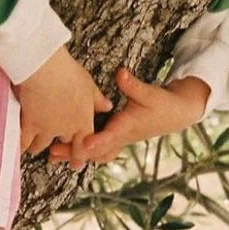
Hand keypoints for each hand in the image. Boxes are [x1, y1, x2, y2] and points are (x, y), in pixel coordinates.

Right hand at [18, 47, 111, 155]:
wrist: (46, 70)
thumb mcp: (89, 85)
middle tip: (53, 151)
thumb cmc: (69, 73)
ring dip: (36, 146)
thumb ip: (98, 100)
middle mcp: (66, 129)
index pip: (84, 145)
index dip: (79, 156)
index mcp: (83, 121)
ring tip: (32, 146)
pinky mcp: (30, 125)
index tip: (77, 165)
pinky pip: (23, 142)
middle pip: (63, 145)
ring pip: (40, 146)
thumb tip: (107, 106)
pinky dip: (20, 143)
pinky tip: (16, 144)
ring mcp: (47, 129)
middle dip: (59, 147)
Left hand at [48, 69, 209, 166]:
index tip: (81, 143)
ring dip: (76, 154)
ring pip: (95, 152)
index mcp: (128, 126)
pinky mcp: (118, 137)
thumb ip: (133, 85)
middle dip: (75, 151)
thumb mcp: (150, 92)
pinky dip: (84, 150)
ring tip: (53, 156)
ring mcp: (119, 139)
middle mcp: (121, 137)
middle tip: (53, 152)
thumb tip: (121, 74)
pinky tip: (66, 150)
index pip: (110, 136)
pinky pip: (98, 148)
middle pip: (96, 149)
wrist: (176, 116)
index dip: (95, 140)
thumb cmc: (163, 104)